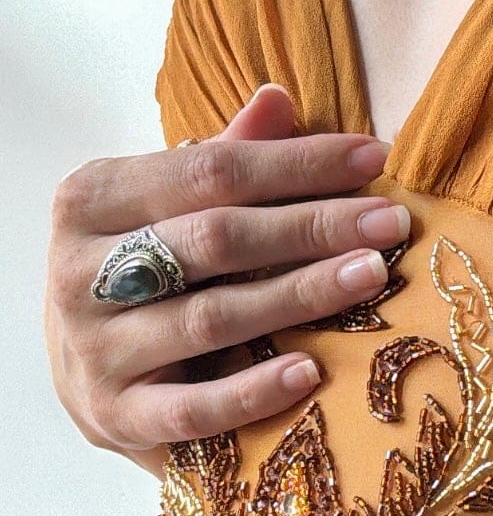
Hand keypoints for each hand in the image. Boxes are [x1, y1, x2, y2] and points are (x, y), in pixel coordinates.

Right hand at [44, 83, 404, 475]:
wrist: (82, 379)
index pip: (209, 170)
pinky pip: (194, 408)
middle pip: (215, 238)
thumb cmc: (142, 279)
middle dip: (312, 225)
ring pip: (210, 317)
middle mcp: (80, 271)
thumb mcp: (167, 211)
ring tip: (370, 275)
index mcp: (92, 198)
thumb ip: (219, 162)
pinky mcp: (117, 417)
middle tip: (389, 222)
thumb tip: (279, 99)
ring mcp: (95, 349)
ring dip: (298, 295)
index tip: (375, 157)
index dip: (296, 162)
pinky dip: (254, 391)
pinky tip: (311, 373)